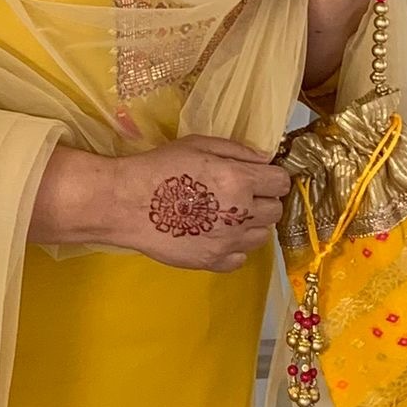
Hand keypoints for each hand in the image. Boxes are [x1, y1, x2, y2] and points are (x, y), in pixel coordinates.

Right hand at [32, 137, 290, 272]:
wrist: (126, 203)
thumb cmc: (159, 167)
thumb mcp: (197, 144)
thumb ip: (236, 150)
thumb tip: (266, 160)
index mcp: (240, 180)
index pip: (280, 182)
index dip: (270, 178)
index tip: (256, 176)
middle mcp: (242, 214)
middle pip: (275, 211)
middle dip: (262, 200)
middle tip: (237, 194)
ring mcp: (229, 243)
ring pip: (261, 236)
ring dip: (250, 224)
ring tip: (224, 214)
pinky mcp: (214, 262)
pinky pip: (241, 257)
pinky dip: (234, 246)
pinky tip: (214, 234)